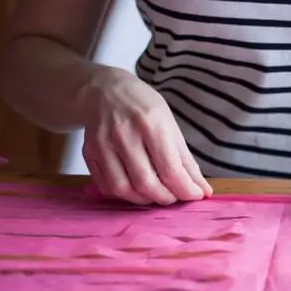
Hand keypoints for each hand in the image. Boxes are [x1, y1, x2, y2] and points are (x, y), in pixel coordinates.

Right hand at [81, 67, 212, 204]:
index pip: (169, 169)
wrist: (104, 90)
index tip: (196, 195)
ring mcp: (103, 144)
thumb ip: (185, 160)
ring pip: (123, 188)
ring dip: (144, 200)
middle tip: (175, 197)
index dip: (185, 189)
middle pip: (145, 182)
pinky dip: (124, 195)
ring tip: (156, 194)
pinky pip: (106, 186)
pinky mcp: (89, 153)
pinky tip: (135, 189)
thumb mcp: (170, 125)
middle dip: (165, 198)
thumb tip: (201, 189)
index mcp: (150, 124)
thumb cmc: (142, 107)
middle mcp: (124, 134)